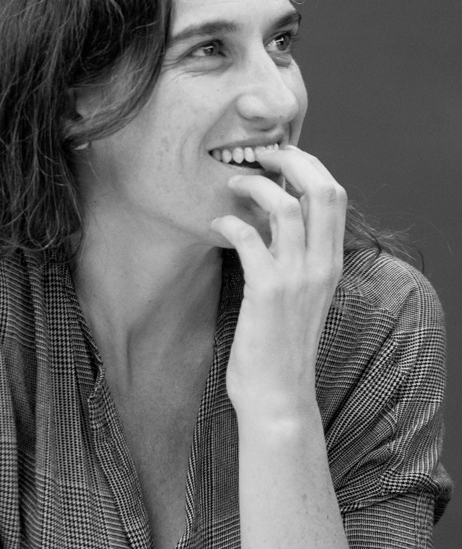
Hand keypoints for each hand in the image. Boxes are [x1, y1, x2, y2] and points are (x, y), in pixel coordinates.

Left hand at [210, 146, 346, 419]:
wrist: (278, 394)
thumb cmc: (280, 340)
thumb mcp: (300, 292)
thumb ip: (294, 254)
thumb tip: (271, 215)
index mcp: (330, 261)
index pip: (334, 194)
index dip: (308, 165)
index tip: (279, 157)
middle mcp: (321, 265)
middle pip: (322, 190)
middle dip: (291, 160)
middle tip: (259, 156)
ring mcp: (297, 278)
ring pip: (285, 207)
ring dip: (254, 186)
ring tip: (231, 184)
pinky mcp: (267, 292)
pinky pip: (248, 238)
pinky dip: (228, 223)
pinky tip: (215, 225)